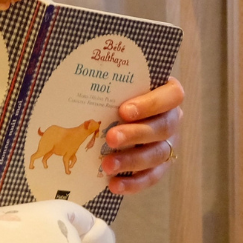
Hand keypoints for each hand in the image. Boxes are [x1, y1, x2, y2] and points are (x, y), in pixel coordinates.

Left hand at [99, 78, 183, 194]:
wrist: (110, 114)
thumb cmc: (111, 91)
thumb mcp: (110, 79)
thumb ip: (102, 73)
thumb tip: (69, 59)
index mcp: (166, 92)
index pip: (172, 95)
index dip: (151, 103)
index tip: (124, 110)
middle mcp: (171, 118)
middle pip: (163, 127)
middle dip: (136, 134)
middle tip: (111, 138)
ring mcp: (167, 144)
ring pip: (157, 155)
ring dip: (131, 161)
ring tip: (107, 165)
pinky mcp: (158, 166)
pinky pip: (151, 177)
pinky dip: (133, 184)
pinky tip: (113, 184)